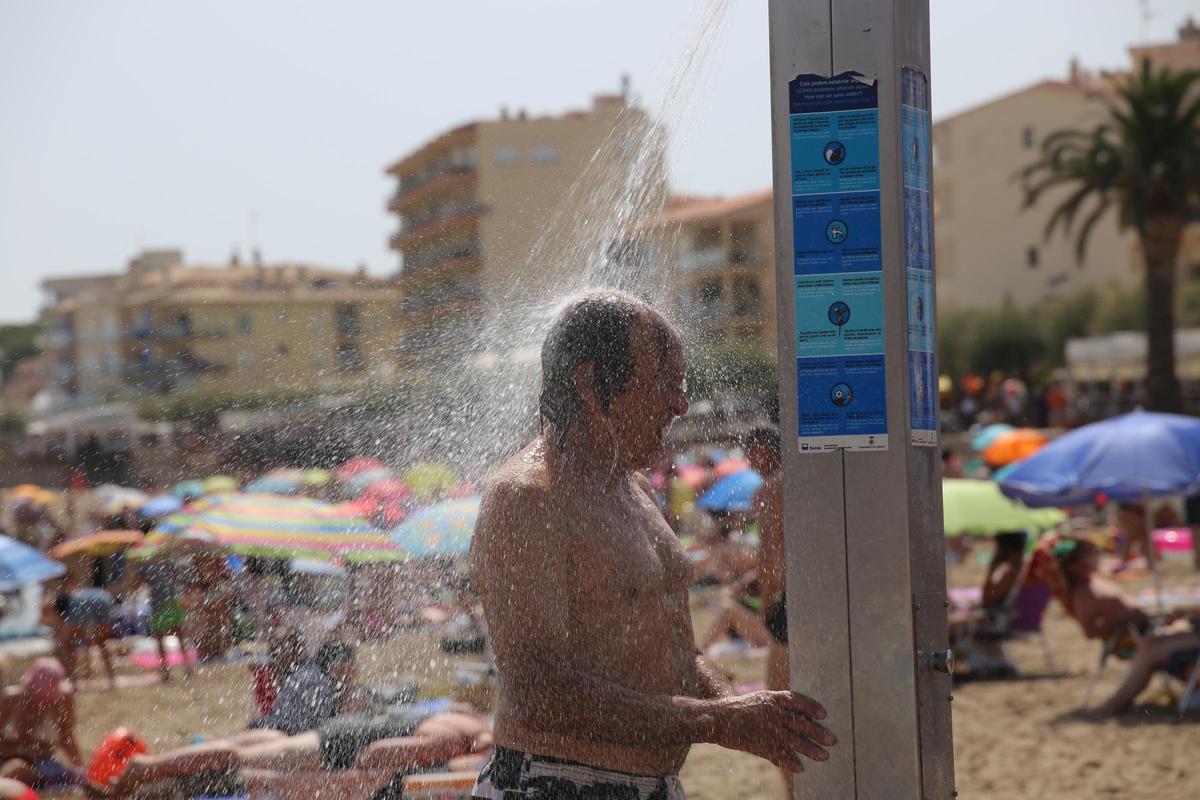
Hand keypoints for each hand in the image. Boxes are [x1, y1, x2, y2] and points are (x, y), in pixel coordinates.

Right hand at [707, 690, 834, 772]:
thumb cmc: (739, 709)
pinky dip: (790, 761)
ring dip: (810, 749)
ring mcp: (766, 728)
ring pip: (794, 740)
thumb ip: (777, 708)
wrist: (717, 718)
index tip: (824, 715)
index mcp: (771, 698)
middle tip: (832, 740)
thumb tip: (799, 716)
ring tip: (824, 756)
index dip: (811, 707)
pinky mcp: (759, 743)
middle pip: (800, 722)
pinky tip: (800, 768)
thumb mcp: (759, 701)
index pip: (797, 700)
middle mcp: (772, 712)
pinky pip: (779, 754)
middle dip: (817, 732)